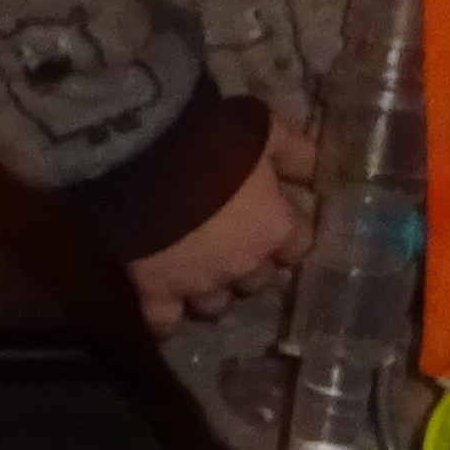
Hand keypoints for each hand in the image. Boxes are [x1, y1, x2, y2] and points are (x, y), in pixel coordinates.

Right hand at [123, 119, 315, 334]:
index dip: (287, 232)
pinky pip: (164, 321)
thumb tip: (312, 169)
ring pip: (213, 304)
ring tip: (191, 271)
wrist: (137, 158)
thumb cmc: (207, 139)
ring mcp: (196, 286)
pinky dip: (166, 316)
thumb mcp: (261, 128)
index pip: (298, 244)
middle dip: (248, 264)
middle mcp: (241, 266)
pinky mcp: (152, 295)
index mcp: (272, 227)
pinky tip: (160, 302)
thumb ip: (292, 151)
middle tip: (229, 242)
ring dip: (209, 289)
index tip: (276, 220)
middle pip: (257, 280)